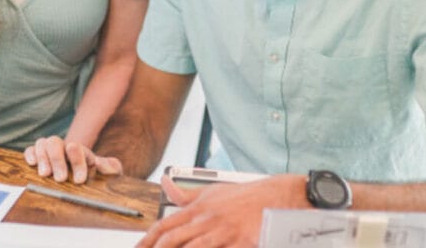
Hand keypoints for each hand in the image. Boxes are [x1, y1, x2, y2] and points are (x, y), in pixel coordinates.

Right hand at [23, 136, 122, 182]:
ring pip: (42, 143)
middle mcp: (64, 148)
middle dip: (57, 160)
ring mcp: (50, 151)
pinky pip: (30, 150)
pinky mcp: (39, 158)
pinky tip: (32, 164)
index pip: (76, 148)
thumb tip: (101, 164)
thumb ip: (110, 167)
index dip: (77, 161)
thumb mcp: (109, 172)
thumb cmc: (98, 177)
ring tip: (45, 174)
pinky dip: (30, 154)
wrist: (88, 180)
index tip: (79, 180)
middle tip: (60, 179)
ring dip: (42, 158)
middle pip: (55, 143)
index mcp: (81, 151)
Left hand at [138, 174, 308, 247]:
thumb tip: (164, 183)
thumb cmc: (244, 197)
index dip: (147, 240)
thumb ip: (186, 194)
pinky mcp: (242, 241)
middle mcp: (206, 220)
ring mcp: (224, 232)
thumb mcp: (212, 191)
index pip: (164, 225)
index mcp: (198, 208)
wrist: (278, 197)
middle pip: (172, 239)